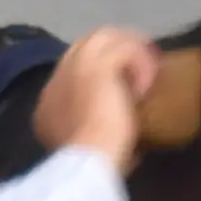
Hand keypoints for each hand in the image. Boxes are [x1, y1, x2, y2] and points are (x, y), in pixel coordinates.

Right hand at [37, 26, 170, 173]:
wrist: (89, 161)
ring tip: (149, 65)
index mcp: (50, 104)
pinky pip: (124, 48)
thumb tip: (135, 148)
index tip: (125, 84)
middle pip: (85, 44)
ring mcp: (73, 68)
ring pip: (102, 37)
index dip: (100, 72)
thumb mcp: (97, 152)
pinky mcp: (96, 65)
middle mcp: (57, 80)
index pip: (74, 72)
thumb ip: (108, 140)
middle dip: (114, 49)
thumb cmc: (94, 164)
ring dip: (128, 48)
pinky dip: (140, 61)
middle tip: (141, 62)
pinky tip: (148, 80)